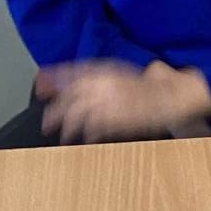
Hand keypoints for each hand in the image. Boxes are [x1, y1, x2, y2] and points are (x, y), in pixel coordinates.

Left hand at [37, 61, 210, 143]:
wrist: (170, 97)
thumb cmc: (147, 88)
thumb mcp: (121, 75)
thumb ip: (99, 78)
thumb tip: (77, 83)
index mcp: (105, 70)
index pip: (72, 72)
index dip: (54, 80)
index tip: (40, 87)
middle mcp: (103, 84)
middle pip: (70, 97)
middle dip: (56, 111)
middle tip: (46, 123)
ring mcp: (109, 102)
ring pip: (78, 115)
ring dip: (68, 127)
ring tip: (63, 137)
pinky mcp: (116, 119)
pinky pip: (94, 129)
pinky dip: (88, 135)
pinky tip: (85, 140)